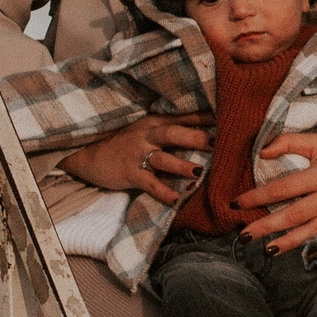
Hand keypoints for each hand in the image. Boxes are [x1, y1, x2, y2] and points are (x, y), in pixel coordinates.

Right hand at [60, 114, 211, 203]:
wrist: (90, 155)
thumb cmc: (126, 143)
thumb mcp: (147, 129)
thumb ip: (173, 128)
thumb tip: (207, 128)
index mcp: (155, 122)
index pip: (183, 117)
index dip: (204, 117)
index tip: (227, 116)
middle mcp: (147, 135)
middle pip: (173, 133)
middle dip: (195, 137)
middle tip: (218, 142)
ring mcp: (137, 154)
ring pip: (162, 158)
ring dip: (181, 165)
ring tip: (199, 173)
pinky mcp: (129, 173)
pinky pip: (149, 183)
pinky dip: (163, 192)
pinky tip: (176, 200)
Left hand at [233, 130, 316, 254]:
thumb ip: (288, 143)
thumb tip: (261, 153)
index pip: (282, 188)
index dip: (257, 197)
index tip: (236, 203)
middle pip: (293, 215)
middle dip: (266, 226)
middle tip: (244, 235)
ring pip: (310, 232)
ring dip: (287, 243)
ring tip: (266, 249)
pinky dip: (316, 247)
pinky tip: (299, 253)